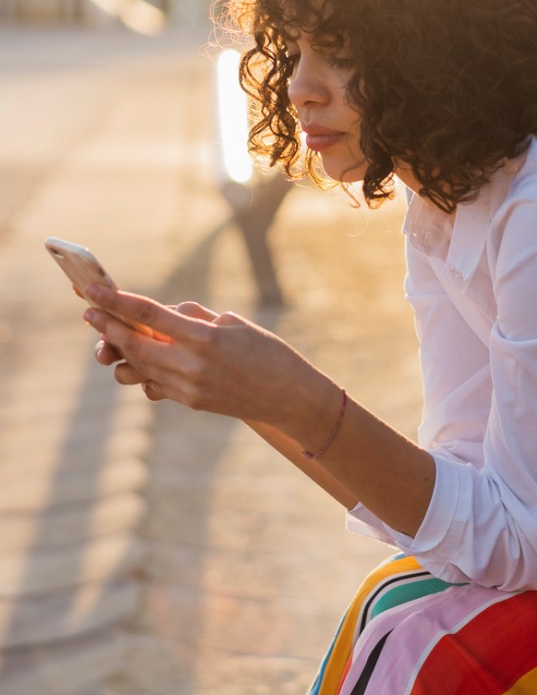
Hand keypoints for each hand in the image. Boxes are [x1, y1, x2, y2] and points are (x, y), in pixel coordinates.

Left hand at [84, 285, 334, 434]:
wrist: (289, 397)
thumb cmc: (267, 351)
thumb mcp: (233, 322)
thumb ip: (194, 317)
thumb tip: (165, 314)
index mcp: (205, 338)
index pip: (150, 316)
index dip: (117, 302)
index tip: (93, 291)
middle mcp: (192, 366)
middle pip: (136, 344)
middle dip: (108, 327)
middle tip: (88, 311)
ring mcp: (189, 389)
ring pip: (140, 368)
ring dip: (120, 352)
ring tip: (109, 337)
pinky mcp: (191, 403)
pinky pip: (156, 385)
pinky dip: (143, 370)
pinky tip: (138, 359)